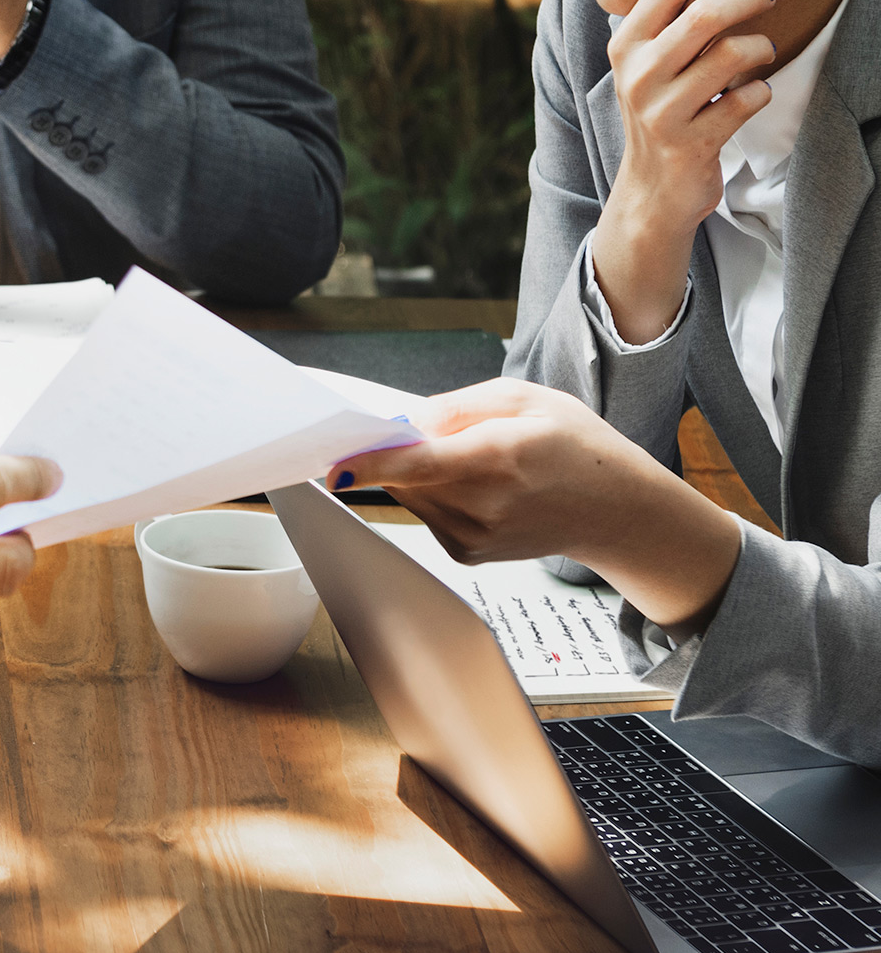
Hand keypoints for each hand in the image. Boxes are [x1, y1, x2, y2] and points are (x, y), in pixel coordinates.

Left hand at [326, 380, 739, 636]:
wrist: (617, 512)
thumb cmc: (578, 447)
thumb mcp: (527, 399)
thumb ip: (458, 406)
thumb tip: (406, 422)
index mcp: (500, 457)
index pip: (418, 465)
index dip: (371, 462)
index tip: (335, 463)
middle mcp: (484, 505)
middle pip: (404, 475)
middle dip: (400, 449)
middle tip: (427, 430)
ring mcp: (473, 536)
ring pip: (411, 493)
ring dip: (421, 471)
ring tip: (476, 459)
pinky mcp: (466, 554)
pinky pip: (426, 512)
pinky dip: (436, 493)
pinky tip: (479, 486)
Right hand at [594, 0, 777, 343]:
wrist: (650, 191)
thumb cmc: (660, 117)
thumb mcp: (648, 68)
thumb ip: (673, 26)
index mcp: (625, 48)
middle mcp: (638, 77)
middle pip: (706, 12)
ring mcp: (662, 111)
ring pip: (733, 54)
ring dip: (761, 48)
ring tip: (760, 55)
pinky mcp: (691, 142)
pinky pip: (747, 99)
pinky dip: (759, 93)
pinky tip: (748, 98)